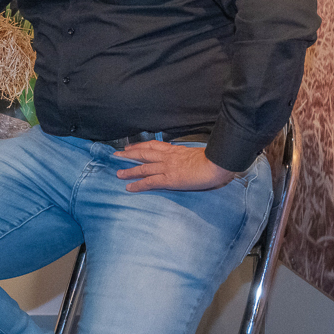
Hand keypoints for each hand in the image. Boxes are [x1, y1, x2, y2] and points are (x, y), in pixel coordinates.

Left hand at [115, 141, 236, 191]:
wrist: (216, 165)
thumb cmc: (211, 159)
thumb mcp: (196, 153)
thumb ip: (187, 154)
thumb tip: (186, 158)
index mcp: (175, 150)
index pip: (153, 145)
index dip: (140, 146)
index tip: (131, 147)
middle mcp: (167, 157)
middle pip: (143, 154)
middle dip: (129, 154)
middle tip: (117, 155)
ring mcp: (166, 168)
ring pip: (143, 168)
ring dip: (129, 170)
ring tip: (118, 173)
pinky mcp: (168, 180)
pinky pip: (149, 182)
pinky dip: (138, 184)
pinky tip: (129, 187)